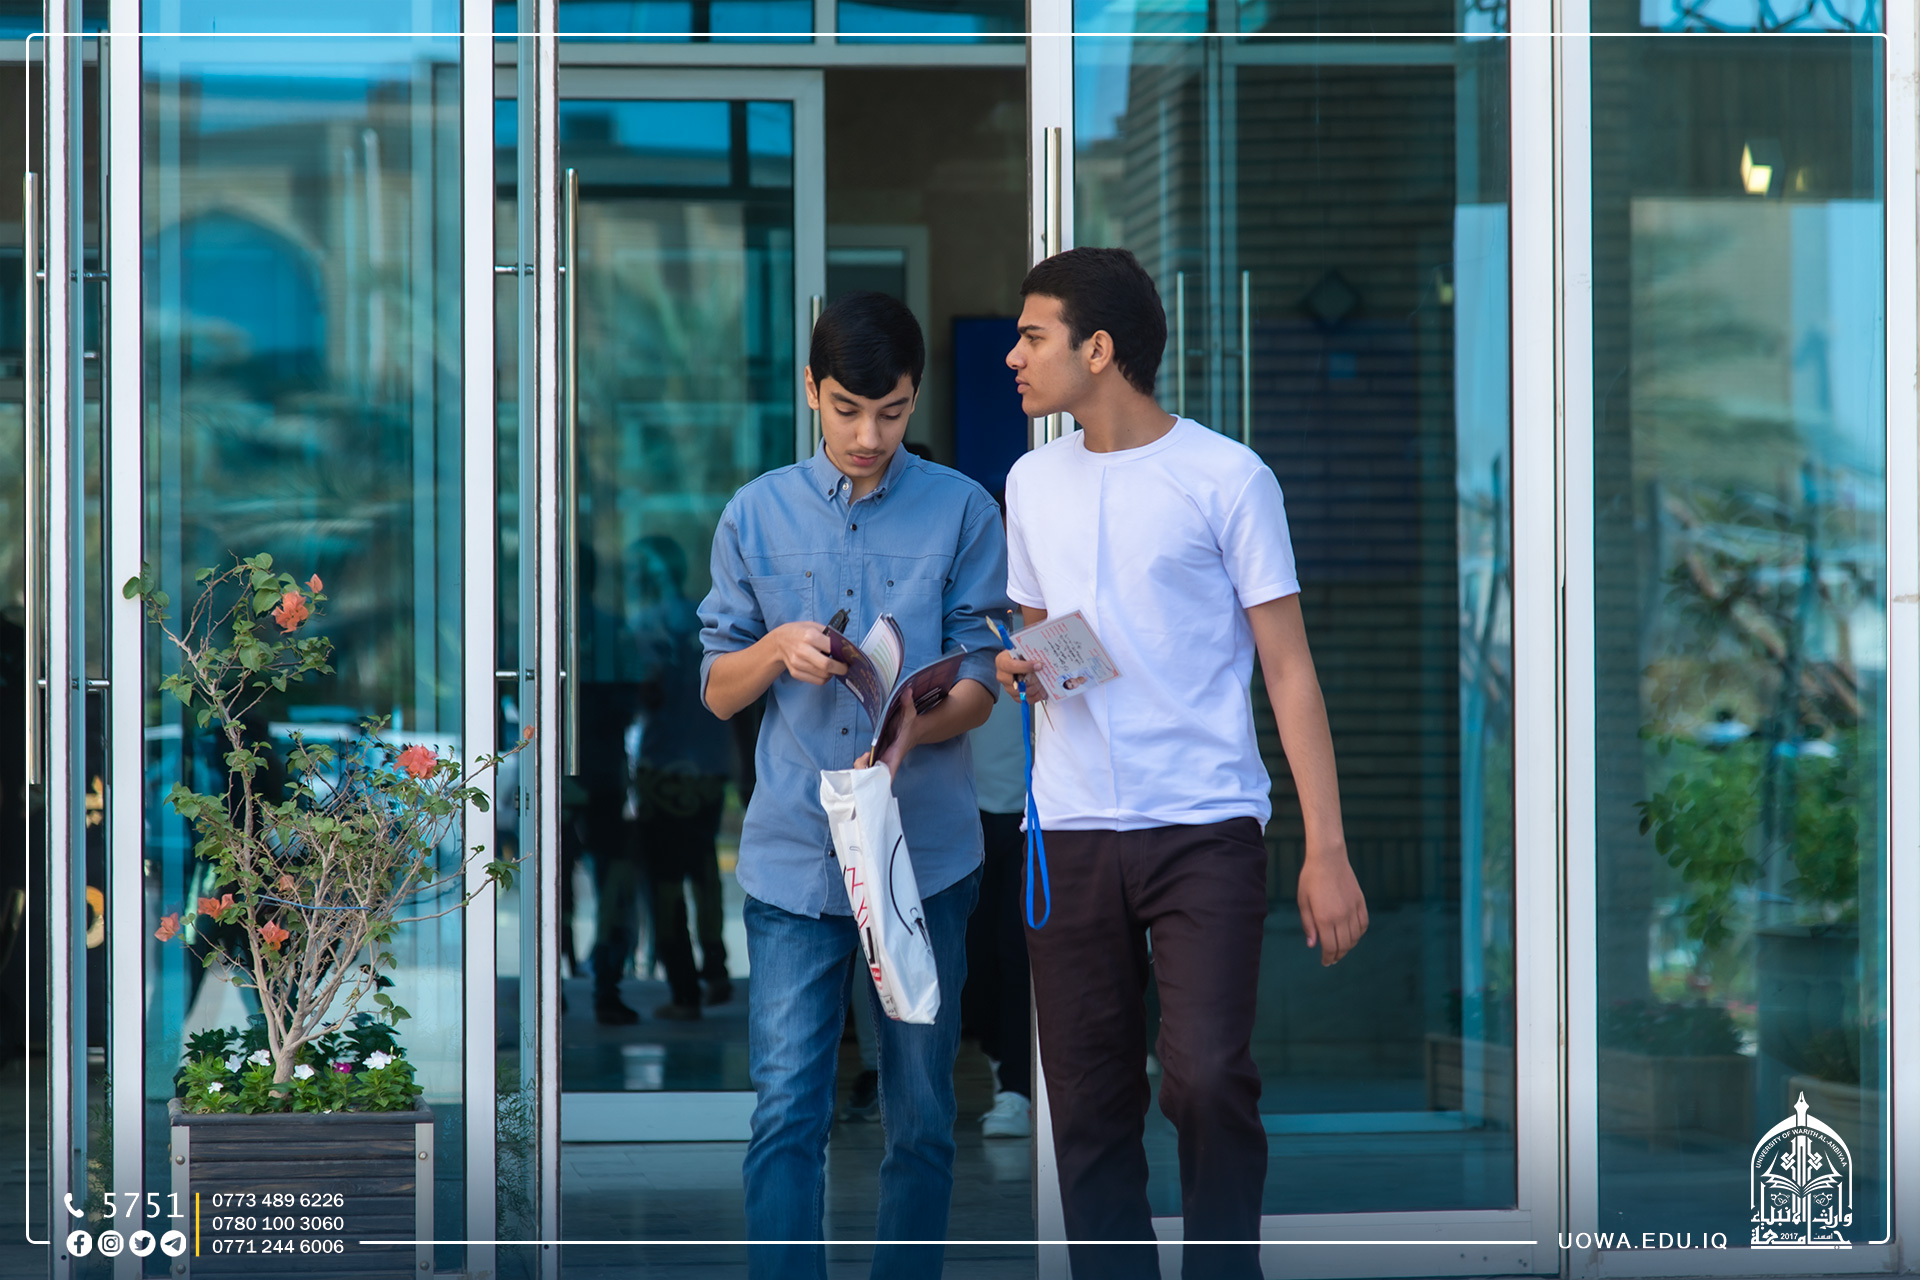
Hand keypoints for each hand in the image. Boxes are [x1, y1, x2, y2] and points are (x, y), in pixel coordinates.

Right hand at [768, 622, 846, 685]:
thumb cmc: (800, 632)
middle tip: (845, 667)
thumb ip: (829, 635)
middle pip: (827, 666)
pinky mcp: (795, 673)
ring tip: (834, 668)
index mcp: (809, 635)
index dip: (843, 654)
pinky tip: (824, 671)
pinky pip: (816, 681)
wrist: (779, 641)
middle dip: (841, 668)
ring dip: (832, 673)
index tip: (848, 657)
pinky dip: (824, 678)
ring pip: (823, 676)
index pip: (832, 648)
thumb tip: (845, 647)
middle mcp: (802, 650)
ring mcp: (797, 663)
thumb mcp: (814, 626)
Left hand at [855, 698, 919, 776]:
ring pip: (869, 773)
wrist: (916, 729)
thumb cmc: (912, 723)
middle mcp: (889, 761)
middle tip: (864, 757)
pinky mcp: (880, 757)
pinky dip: (863, 764)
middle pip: (874, 775)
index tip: (870, 775)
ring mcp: (884, 760)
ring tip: (863, 757)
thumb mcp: (910, 713)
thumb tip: (906, 691)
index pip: (887, 771)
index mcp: (895, 754)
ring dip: (862, 768)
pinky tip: (864, 757)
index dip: (879, 777)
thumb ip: (907, 703)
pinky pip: (869, 766)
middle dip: (864, 770)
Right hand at [994, 649, 1044, 702]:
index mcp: (1002, 661)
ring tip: (1044, 682)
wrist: (1017, 660)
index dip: (1025, 667)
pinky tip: (1041, 691)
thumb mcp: (1023, 650)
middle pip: (1016, 683)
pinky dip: (1035, 697)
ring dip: (1035, 688)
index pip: (1010, 666)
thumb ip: (1029, 654)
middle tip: (1043, 676)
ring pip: (1022, 693)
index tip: (1038, 666)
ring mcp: (1007, 687)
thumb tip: (1041, 661)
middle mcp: (1002, 676)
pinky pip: (1024, 700)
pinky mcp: (1013, 695)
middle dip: (1032, 680)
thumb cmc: (1020, 655)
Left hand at [1296, 848, 1367, 965]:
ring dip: (1348, 947)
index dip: (1328, 958)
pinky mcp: (1360, 902)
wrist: (1328, 858)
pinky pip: (1363, 925)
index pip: (1329, 947)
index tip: (1325, 962)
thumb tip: (1312, 945)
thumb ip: (1308, 924)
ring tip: (1341, 949)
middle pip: (1343, 945)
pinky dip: (1358, 934)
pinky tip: (1352, 936)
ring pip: (1354, 938)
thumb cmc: (1310, 879)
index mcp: (1324, 918)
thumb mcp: (1303, 902)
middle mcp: (1341, 917)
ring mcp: (1352, 910)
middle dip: (1337, 955)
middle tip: (1332, 959)